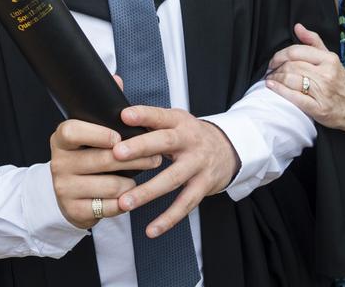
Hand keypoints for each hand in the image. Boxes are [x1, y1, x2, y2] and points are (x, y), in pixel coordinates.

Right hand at [49, 119, 159, 228]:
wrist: (69, 193)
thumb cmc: (85, 160)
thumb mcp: (85, 143)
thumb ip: (103, 135)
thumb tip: (140, 133)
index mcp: (60, 141)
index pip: (73, 132)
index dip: (99, 134)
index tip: (119, 138)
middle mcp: (59, 164)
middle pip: (103, 159)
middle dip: (135, 159)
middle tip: (156, 158)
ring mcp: (64, 189)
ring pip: (113, 185)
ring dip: (131, 184)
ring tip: (138, 180)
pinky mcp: (75, 210)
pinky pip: (112, 206)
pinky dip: (125, 201)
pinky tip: (128, 197)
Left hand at [111, 106, 239, 237]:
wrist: (227, 149)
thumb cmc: (188, 135)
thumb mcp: (174, 121)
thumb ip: (150, 121)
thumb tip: (117, 118)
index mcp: (179, 121)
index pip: (160, 116)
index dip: (143, 115)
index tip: (124, 116)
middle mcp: (190, 141)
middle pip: (166, 142)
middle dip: (140, 147)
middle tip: (117, 154)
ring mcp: (198, 164)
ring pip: (172, 178)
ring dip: (147, 192)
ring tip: (125, 202)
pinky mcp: (204, 186)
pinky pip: (185, 204)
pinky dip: (168, 219)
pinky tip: (151, 230)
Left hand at [264, 23, 344, 132]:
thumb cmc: (340, 80)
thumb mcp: (330, 57)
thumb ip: (313, 41)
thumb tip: (297, 27)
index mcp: (329, 59)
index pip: (296, 52)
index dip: (279, 55)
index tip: (273, 60)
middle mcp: (326, 75)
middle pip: (291, 66)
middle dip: (275, 68)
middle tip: (269, 70)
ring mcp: (323, 92)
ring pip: (290, 80)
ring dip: (275, 79)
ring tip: (270, 78)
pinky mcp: (319, 108)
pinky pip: (294, 97)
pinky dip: (279, 90)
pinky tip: (271, 86)